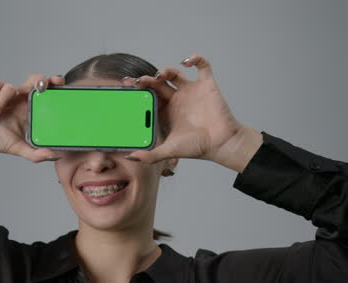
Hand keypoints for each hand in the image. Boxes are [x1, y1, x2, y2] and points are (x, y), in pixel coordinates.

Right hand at [0, 73, 66, 164]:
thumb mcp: (16, 148)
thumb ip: (35, 154)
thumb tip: (55, 156)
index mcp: (27, 108)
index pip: (44, 93)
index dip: (53, 85)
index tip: (60, 82)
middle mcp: (17, 97)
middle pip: (34, 81)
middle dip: (39, 80)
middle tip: (41, 87)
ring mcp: (3, 90)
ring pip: (10, 88)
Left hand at [119, 53, 246, 164]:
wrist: (221, 144)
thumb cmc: (197, 147)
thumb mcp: (170, 151)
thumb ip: (151, 155)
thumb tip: (131, 158)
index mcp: (166, 111)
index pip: (148, 96)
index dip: (138, 90)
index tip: (127, 87)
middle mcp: (176, 99)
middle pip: (157, 83)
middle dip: (146, 80)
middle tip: (136, 82)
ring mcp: (191, 91)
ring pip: (174, 74)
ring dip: (164, 70)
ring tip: (158, 76)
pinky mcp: (206, 85)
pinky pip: (202, 66)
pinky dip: (196, 59)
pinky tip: (186, 62)